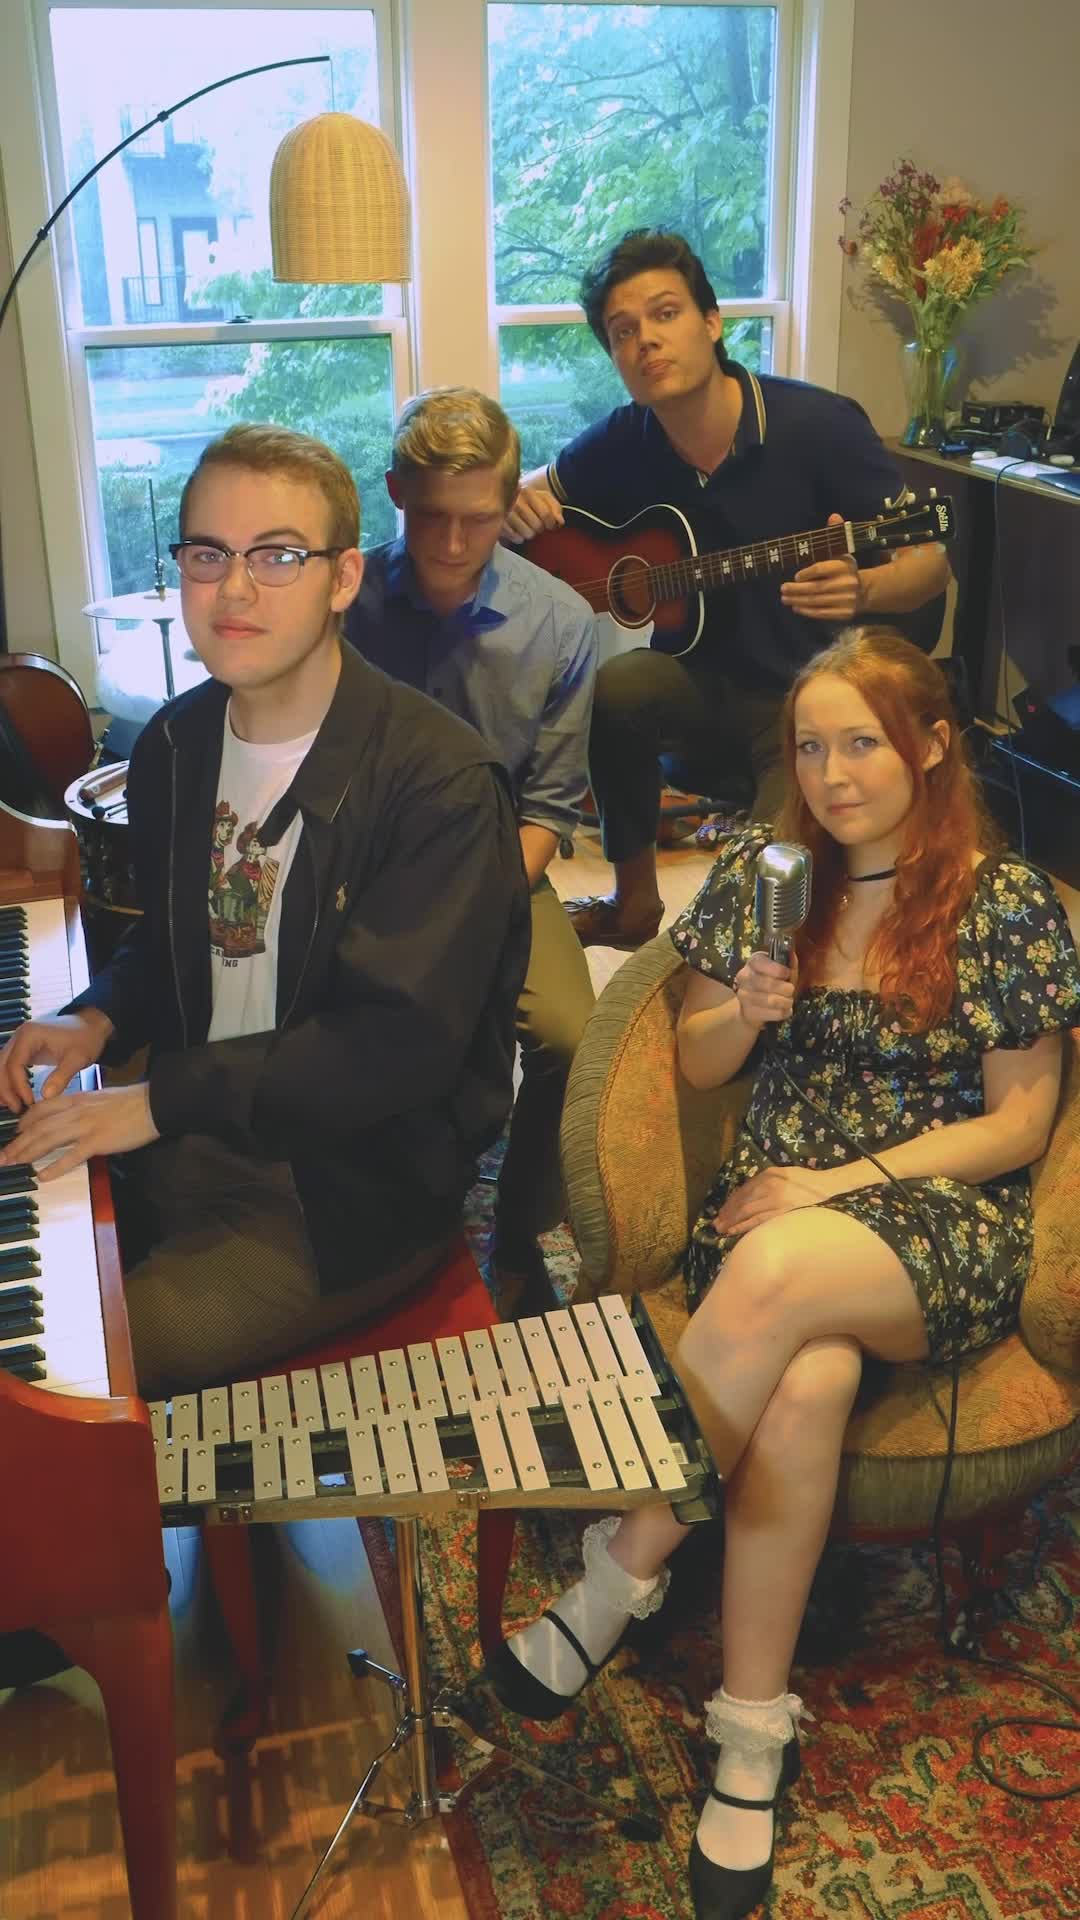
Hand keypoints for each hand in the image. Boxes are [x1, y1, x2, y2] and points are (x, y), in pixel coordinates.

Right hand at [0, 1009, 114, 1112]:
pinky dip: (10, 1080)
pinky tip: (14, 1096)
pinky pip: (10, 1065)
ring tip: (14, 1105)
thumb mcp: (77, 1059)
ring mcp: (20, 1041)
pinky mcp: (23, 1048)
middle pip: (2, 1065)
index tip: (29, 1102)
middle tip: (17, 1108)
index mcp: (30, 1035)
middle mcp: (20, 1036)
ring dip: (5, 1086)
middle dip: (6, 1089)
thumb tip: (46, 1096)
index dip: (19, 1086)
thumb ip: (61, 1076)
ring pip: (2, 1066)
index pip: (14, 1064)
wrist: (91, 1026)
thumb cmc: (85, 1038)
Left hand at [0, 1081, 158, 1182]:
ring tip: (14, 1163)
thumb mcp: (99, 1098)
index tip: (15, 1133)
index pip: (42, 1109)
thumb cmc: (130, 1102)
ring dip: (27, 1152)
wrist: (153, 1104)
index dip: (24, 1122)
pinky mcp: (98, 1142)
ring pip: (48, 1139)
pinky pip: (72, 1156)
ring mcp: (86, 1126)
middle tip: (4, 1156)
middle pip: (39, 1126)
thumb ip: (81, 1107)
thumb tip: (69, 1118)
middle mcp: (76, 1111)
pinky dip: (55, 1167)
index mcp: (77, 1099)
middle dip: (17, 1142)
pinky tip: (43, 1176)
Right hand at [501, 485, 564, 544]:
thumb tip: (560, 522)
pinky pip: (516, 538)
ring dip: (531, 534)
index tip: (550, 525)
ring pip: (527, 534)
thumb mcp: (544, 498)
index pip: (546, 514)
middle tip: (537, 526)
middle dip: (540, 529)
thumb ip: (555, 507)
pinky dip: (520, 538)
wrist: (505, 497)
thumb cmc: (529, 500)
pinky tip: (519, 532)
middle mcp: (515, 501)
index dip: (551, 523)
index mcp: (528, 492)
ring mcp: (506, 513)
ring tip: (528, 528)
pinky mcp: (500, 524)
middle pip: (537, 525)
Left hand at [713, 1162, 840, 1236]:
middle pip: (743, 1201)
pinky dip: (746, 1226)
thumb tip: (749, 1195)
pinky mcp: (784, 1211)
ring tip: (722, 1229)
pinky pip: (760, 1220)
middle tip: (716, 1224)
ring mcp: (777, 1198)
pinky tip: (736, 1231)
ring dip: (733, 1221)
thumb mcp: (785, 1175)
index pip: (744, 1190)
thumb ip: (767, 1182)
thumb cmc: (808, 1182)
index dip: (730, 1203)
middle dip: (728, 1213)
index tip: (721, 1212)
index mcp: (769, 1174)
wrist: (830, 1186)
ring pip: (748, 1211)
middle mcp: (770, 1184)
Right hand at [732, 950, 796, 1031]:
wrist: (751, 1005)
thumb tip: (792, 956)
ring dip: (786, 1001)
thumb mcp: (780, 970)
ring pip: (771, 1001)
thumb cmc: (770, 983)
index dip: (777, 969)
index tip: (787, 974)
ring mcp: (744, 995)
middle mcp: (744, 977)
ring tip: (789, 1001)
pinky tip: (785, 1010)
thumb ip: (788, 964)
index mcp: (753, 962)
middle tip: (791, 990)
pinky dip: (783, 1012)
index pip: (761, 963)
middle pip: (768, 984)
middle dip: (786, 988)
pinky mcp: (748, 1012)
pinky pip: (772, 1014)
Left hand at [779, 513, 866, 621]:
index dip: (807, 573)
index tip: (796, 576)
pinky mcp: (844, 614)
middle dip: (797, 590)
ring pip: (818, 602)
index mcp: (845, 566)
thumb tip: (833, 516)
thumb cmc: (845, 569)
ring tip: (785, 599)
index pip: (822, 569)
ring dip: (798, 601)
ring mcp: (847, 600)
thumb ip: (835, 534)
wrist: (864, 591)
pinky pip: (823, 614)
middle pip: (817, 588)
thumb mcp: (842, 551)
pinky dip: (808, 612)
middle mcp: (847, 583)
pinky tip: (796, 608)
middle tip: (782, 589)